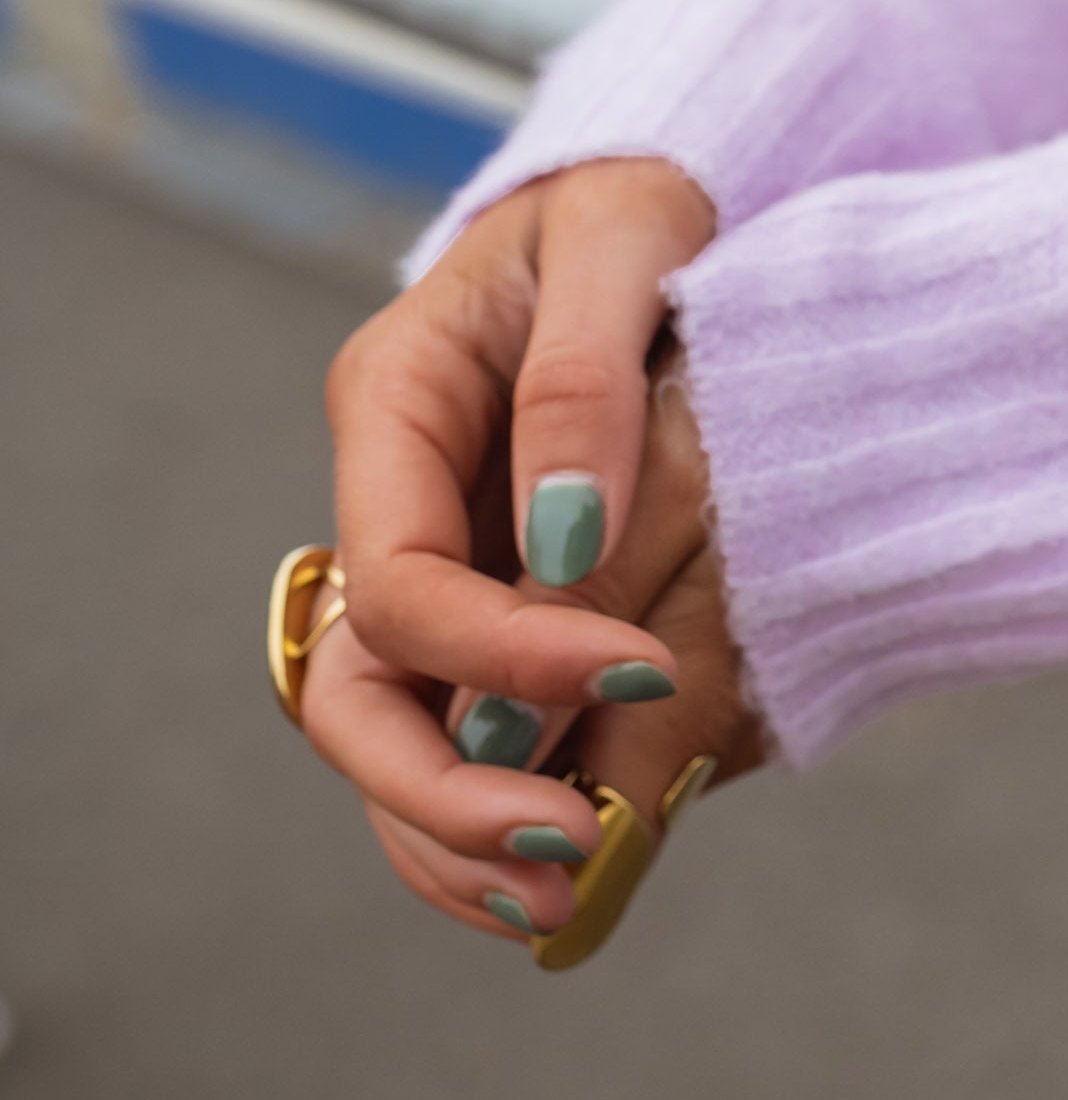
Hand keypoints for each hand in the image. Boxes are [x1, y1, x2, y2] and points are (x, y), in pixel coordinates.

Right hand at [309, 160, 762, 942]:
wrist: (674, 207)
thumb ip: (584, 376)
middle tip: (564, 850)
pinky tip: (590, 868)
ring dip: (468, 838)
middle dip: (444, 790)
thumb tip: (564, 535)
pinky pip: (483, 736)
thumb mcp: (623, 235)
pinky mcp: (519, 613)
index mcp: (396, 409)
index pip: (402, 581)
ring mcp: (455, 571)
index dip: (504, 650)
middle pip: (360, 693)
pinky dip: (518, 810)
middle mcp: (404, 508)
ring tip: (568, 900)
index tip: (640, 665)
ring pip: (406, 741)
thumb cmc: (640, 200)